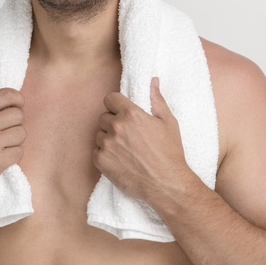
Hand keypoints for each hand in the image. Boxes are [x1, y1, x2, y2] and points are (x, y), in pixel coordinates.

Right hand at [0, 88, 25, 203]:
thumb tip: (2, 96)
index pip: (7, 95)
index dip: (18, 100)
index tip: (18, 107)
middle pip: (18, 115)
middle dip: (15, 124)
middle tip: (5, 133)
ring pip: (22, 134)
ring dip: (15, 141)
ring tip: (1, 147)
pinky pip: (19, 152)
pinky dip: (13, 156)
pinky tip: (1, 158)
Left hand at [93, 77, 188, 201]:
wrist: (166, 183)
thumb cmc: (170, 153)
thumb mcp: (168, 122)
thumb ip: (156, 99)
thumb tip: (153, 81)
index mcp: (131, 114)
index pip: (110, 98)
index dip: (116, 105)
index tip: (121, 112)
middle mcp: (116, 127)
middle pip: (103, 117)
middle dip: (113, 123)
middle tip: (127, 135)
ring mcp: (107, 144)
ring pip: (99, 134)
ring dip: (108, 138)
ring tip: (125, 149)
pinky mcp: (101, 161)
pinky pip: (96, 151)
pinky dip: (105, 154)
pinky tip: (120, 159)